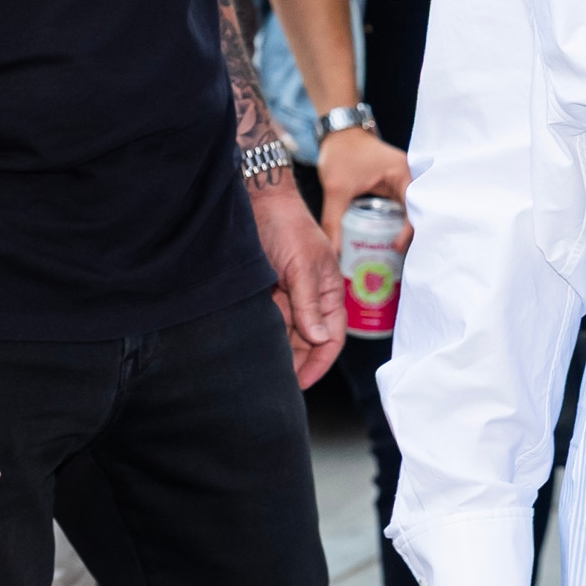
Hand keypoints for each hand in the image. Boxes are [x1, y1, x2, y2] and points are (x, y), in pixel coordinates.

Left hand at [252, 173, 345, 387]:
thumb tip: (320, 339)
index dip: (319, 363)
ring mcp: (289, 296)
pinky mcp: (267, 293)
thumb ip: (309, 305)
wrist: (257, 200)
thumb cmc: (287, 226)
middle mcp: (311, 298)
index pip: (331, 338)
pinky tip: (254, 349)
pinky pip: (269, 322)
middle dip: (297, 363)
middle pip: (309, 342)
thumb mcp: (302, 266)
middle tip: (278, 385)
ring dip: (279, 352)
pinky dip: (264, 336)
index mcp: (329, 293)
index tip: (301, 384)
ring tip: (263, 372)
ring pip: (287, 335)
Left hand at [315, 126, 410, 258]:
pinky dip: (394, 225)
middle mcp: (407, 178)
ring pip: (408, 213)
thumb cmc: (342, 152)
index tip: (394, 247)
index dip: (408, 230)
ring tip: (392, 253)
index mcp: (402, 173)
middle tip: (396, 257)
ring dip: (401, 232)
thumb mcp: (336, 189)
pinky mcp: (394, 188)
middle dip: (408, 236)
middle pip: (416, 212)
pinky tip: (386, 239)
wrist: (338, 132)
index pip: (414, 206)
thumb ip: (333, 221)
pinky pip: (399, 210)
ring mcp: (402, 183)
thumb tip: (332, 252)